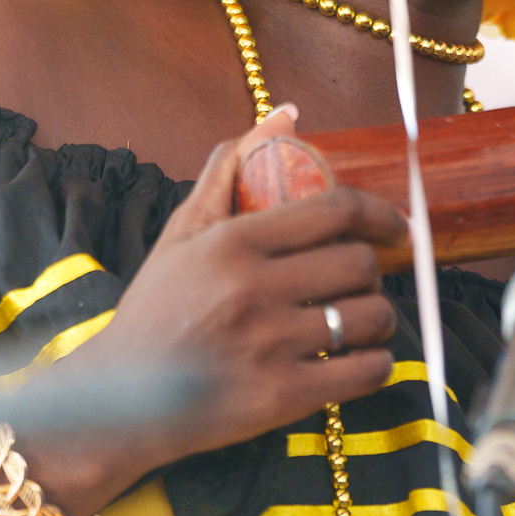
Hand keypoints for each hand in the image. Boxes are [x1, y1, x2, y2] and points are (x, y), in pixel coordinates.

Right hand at [66, 114, 404, 473]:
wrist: (116, 401)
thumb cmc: (155, 310)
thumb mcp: (183, 233)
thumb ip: (231, 168)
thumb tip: (288, 113)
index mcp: (232, 243)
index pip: (336, 210)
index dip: (382, 215)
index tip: (398, 228)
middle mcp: (252, 290)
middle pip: (360, 263)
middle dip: (372, 271)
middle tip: (359, 282)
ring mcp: (268, 346)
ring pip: (370, 317)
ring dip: (378, 318)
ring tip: (360, 321)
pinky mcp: (280, 398)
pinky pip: (365, 373)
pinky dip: (377, 363)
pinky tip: (361, 359)